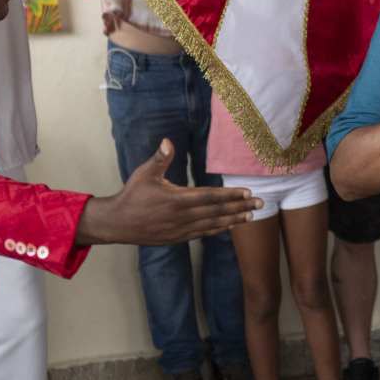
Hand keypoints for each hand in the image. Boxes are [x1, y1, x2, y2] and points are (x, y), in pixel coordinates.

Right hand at [76, 139, 260, 246]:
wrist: (117, 223)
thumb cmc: (132, 195)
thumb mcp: (144, 173)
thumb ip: (160, 158)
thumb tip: (167, 141)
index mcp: (177, 199)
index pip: (211, 197)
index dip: (231, 195)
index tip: (248, 193)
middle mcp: (183, 217)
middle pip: (217, 211)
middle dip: (241, 207)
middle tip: (261, 204)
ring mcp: (181, 230)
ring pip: (213, 225)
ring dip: (234, 220)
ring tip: (251, 216)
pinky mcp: (178, 238)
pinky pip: (203, 233)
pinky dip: (218, 229)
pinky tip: (229, 225)